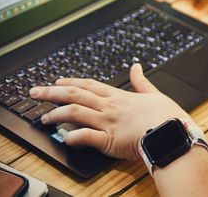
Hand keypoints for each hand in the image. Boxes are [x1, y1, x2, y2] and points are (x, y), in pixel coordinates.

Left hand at [29, 64, 189, 160]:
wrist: (172, 132)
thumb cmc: (166, 116)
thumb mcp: (154, 93)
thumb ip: (141, 80)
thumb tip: (136, 66)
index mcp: (119, 96)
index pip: (88, 85)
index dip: (69, 82)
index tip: (55, 82)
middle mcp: (109, 107)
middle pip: (75, 95)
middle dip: (51, 93)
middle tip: (35, 92)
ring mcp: (107, 122)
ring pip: (75, 113)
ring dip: (56, 115)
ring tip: (44, 119)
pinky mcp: (110, 140)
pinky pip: (86, 137)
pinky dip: (73, 137)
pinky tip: (64, 138)